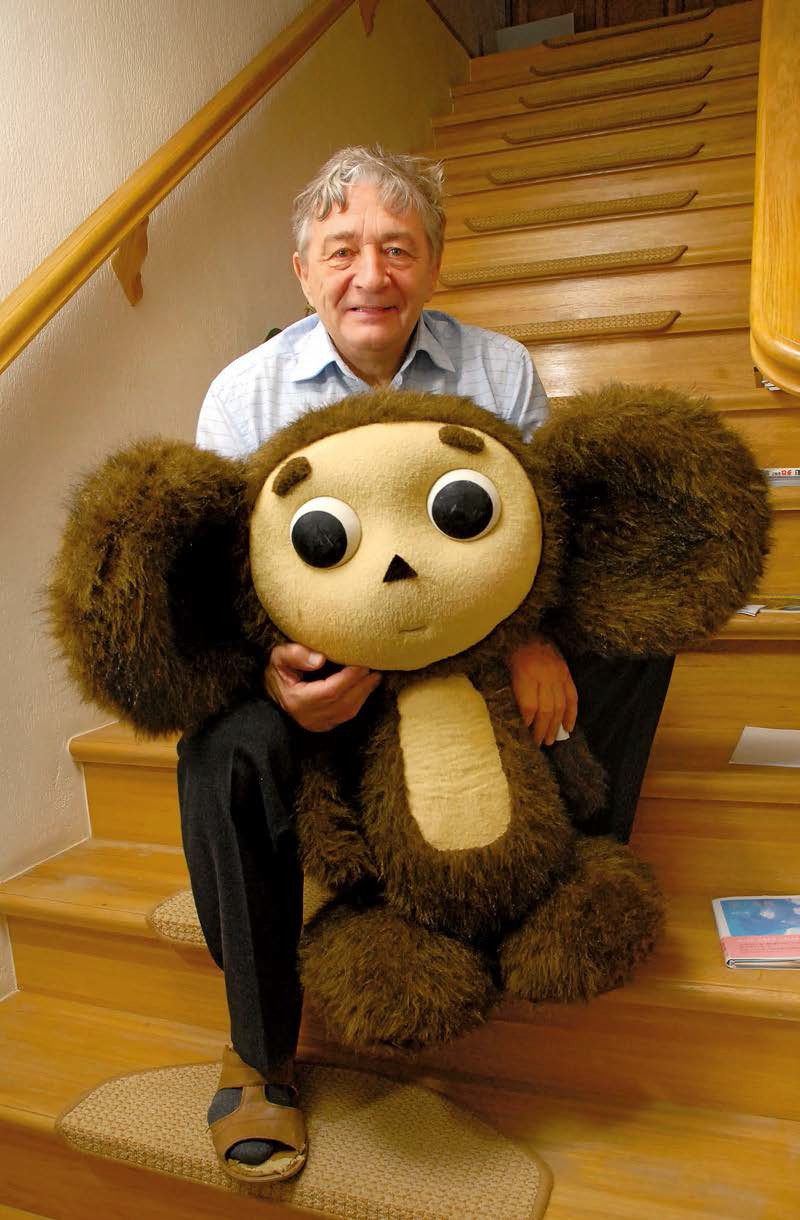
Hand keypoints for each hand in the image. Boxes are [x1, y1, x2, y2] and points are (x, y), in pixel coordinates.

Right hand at [265, 642, 381, 731]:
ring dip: (364, 693)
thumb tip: (320, 659)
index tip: (362, 663)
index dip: (349, 678)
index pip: (330, 691)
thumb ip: (295, 655)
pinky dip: (358, 700)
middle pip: (344, 702)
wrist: (270, 699)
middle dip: (362, 684)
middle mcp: (310, 717)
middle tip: (375, 666)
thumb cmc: (276, 675)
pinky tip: (365, 686)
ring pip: (348, 711)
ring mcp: (318, 724)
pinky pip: (346, 715)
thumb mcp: (278, 658)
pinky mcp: (325, 726)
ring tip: (375, 675)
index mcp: (298, 700)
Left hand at [509, 635, 577, 746]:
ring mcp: (558, 674)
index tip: (525, 734)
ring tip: (551, 740)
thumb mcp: (505, 668)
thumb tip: (518, 716)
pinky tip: (568, 727)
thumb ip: (513, 691)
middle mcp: (544, 675)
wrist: (527, 628)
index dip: (528, 723)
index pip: (529, 706)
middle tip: (539, 743)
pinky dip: (572, 713)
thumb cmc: (511, 650)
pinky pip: (572, 696)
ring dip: (556, 725)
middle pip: (546, 709)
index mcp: (525, 673)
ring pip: (560, 706)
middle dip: (542, 729)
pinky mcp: (566, 672)